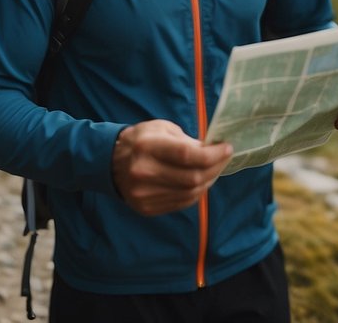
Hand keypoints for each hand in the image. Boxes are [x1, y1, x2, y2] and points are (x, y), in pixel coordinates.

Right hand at [111, 120, 232, 215]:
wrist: (110, 163)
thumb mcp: (162, 129)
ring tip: (214, 169)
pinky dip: (196, 192)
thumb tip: (213, 152)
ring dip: (208, 181)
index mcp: (147, 146)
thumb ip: (187, 141)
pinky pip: (181, 203)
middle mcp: (144, 172)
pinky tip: (200, 182)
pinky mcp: (146, 207)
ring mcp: (144, 193)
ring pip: (190, 193)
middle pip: (192, 177)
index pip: (188, 155)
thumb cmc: (141, 140)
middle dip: (215, 168)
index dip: (213, 154)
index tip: (227, 148)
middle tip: (224, 159)